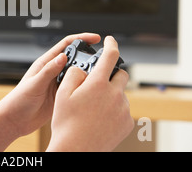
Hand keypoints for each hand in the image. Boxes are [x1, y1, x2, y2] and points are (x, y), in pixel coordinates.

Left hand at [0, 33, 101, 137]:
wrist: (15, 120)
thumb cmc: (19, 100)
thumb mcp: (34, 84)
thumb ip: (48, 71)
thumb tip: (62, 56)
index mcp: (45, 63)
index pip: (66, 45)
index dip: (81, 39)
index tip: (95, 38)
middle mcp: (53, 71)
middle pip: (76, 58)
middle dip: (90, 55)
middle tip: (104, 58)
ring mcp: (58, 83)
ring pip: (78, 74)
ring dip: (90, 72)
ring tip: (103, 75)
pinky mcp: (62, 96)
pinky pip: (77, 88)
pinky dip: (86, 87)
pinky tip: (95, 90)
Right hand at [47, 36, 133, 151]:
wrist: (76, 151)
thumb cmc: (66, 123)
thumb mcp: (63, 93)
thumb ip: (74, 73)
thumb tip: (83, 69)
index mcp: (98, 84)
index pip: (110, 55)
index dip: (111, 44)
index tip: (110, 40)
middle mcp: (115, 94)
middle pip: (120, 75)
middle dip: (110, 74)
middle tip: (96, 84)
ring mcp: (123, 110)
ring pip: (120, 94)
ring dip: (110, 94)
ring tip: (93, 109)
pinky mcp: (127, 123)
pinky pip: (123, 110)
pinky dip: (114, 109)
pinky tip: (99, 119)